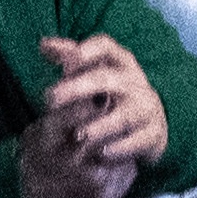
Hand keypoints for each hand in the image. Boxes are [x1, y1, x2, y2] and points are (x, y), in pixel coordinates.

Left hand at [23, 36, 169, 197]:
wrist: (150, 120)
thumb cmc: (114, 91)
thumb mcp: (97, 70)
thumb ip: (70, 57)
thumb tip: (43, 44)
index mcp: (120, 61)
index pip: (105, 47)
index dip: (86, 51)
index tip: (65, 63)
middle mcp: (134, 81)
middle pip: (107, 79)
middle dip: (78, 88)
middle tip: (51, 99)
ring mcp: (146, 107)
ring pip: (125, 114)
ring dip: (102, 125)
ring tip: (80, 135)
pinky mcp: (152, 133)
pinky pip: (139, 140)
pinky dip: (121, 148)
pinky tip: (102, 153)